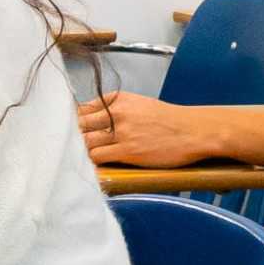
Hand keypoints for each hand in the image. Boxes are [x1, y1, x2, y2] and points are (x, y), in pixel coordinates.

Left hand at [79, 90, 226, 168]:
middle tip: (70, 147)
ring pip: (86, 142)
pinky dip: (92, 161)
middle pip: (80, 124)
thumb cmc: (170, 120)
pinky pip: (98, 156)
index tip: (70, 130)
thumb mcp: (141, 104)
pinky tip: (93, 165)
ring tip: (82, 157)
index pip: (83, 108)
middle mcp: (118, 113)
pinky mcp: (128, 151)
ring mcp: (123, 132)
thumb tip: (91, 119)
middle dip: (73, 136)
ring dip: (82, 150)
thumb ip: (116, 108)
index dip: (74, 121)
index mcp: (120, 99)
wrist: (193, 131)